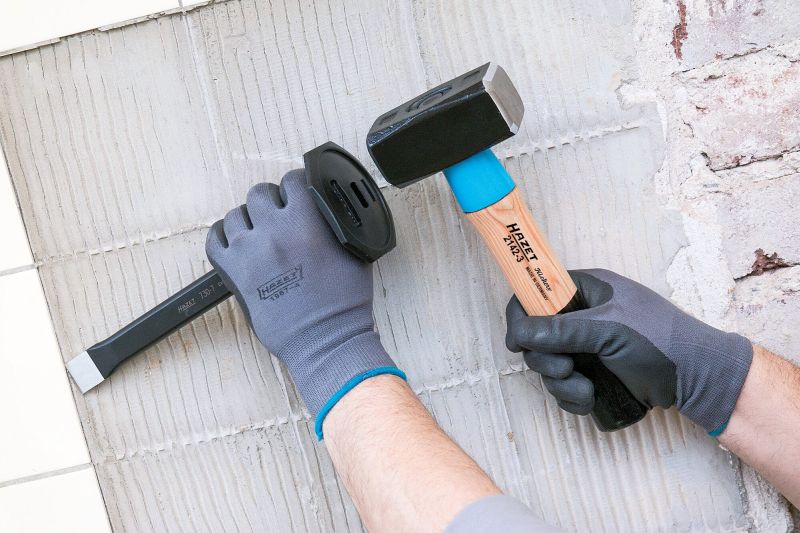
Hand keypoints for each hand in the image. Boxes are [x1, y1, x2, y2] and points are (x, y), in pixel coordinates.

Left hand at [206, 170, 402, 437]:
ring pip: (235, 215)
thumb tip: (325, 213)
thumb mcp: (354, 253)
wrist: (325, 339)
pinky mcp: (234, 272)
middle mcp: (274, 231)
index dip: (297, 184)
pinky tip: (236, 243)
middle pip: (259, 193)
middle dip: (271, 201)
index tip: (299, 191)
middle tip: (279, 215)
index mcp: (306, 222)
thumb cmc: (343, 304)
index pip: (293, 181)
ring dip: (248, 220)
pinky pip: (214, 241)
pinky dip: (223, 238)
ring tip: (259, 232)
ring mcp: (250, 251)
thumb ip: (336, 226)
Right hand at [505, 269, 752, 432]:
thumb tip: (520, 333)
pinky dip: (571, 397)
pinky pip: (563, 385)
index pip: (536, 293)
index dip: (522, 316)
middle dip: (546, 360)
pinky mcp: (592, 372)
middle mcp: (581, 315)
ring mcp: (586, 345)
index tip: (518, 343)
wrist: (698, 379)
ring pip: (548, 365)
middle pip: (537, 336)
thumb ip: (562, 330)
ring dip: (561, 383)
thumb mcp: (610, 329)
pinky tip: (590, 400)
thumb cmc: (661, 341)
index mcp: (585, 289)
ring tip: (586, 391)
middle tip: (565, 370)